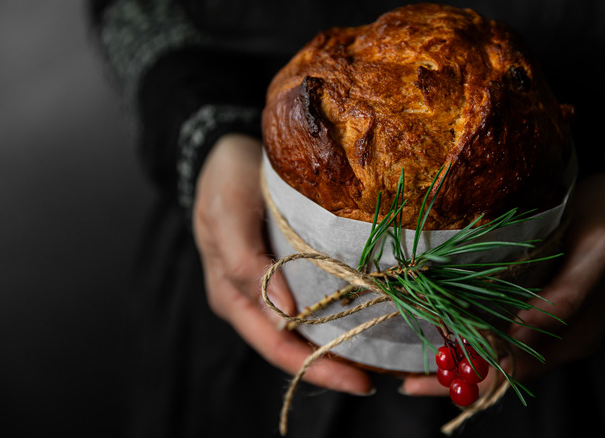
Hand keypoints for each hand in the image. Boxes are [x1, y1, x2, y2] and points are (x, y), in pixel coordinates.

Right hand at [192, 133, 373, 394]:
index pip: (277, 345)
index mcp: (232, 295)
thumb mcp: (228, 215)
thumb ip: (248, 265)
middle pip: (294, 346)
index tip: (359, 381)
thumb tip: (285, 315)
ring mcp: (270, 286)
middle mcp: (252, 300)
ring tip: (381, 354)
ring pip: (306, 328)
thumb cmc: (223, 180)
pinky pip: (314, 300)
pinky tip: (367, 314)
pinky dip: (338, 312)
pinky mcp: (287, 268)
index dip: (317, 367)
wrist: (226, 150)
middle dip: (334, 365)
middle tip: (380, 375)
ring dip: (339, 343)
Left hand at [401, 172, 604, 394]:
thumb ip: (566, 295)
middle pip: (504, 374)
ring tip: (414, 371)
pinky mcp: (542, 311)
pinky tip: (443, 336)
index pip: (517, 369)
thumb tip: (520, 330)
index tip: (433, 373)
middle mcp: (562, 341)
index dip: (475, 374)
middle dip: (458, 379)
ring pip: (501, 360)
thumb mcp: (598, 247)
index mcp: (576, 334)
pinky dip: (473, 342)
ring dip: (461, 365)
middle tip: (408, 382)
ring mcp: (553, 329)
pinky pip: (504, 337)